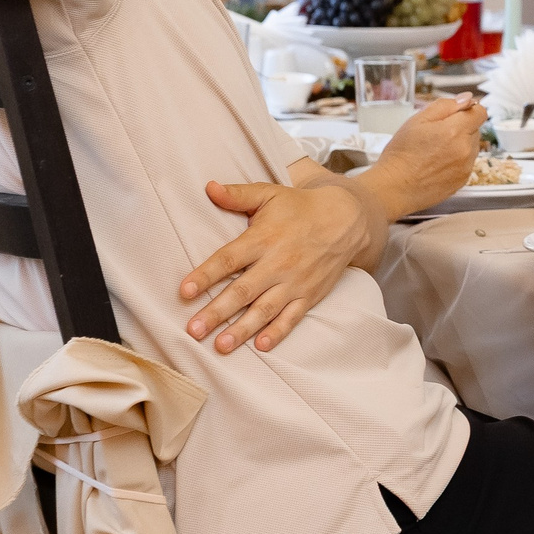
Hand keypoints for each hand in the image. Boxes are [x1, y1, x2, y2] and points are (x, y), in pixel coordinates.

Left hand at [185, 179, 373, 352]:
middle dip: (217, 311)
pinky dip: (279, 332)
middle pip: (243, 290)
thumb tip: (209, 187)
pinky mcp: (310, 294)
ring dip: (242, 329)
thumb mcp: (270, 194)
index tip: (184, 291)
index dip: (206, 275)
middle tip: (194, 329)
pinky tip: (262, 345)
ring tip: (220, 346)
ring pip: (265, 309)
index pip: (229, 259)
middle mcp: (279, 262)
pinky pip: (293, 317)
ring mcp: (296, 281)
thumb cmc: (302, 208)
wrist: (348, 219)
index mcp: (264, 238)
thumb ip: (238, 195)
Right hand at [372, 94, 487, 214]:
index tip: (458, 112)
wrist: (393, 188)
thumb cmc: (401, 154)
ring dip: (460, 144)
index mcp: (455, 131)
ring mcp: (466, 167)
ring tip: (434, 151)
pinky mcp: (463, 180)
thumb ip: (445, 105)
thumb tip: (466, 98)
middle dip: (460, 127)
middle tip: (436, 134)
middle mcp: (466, 149)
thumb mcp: (417, 120)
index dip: (468, 109)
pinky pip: (466, 163)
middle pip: (475, 129)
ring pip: (471, 147)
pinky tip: (436, 164)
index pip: (480, 112)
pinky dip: (456, 161)